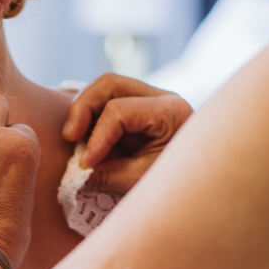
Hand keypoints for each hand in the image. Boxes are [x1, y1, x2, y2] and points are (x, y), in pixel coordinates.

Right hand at [62, 75, 191, 194]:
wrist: (198, 184)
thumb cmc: (175, 184)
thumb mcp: (142, 182)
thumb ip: (108, 175)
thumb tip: (74, 174)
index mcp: (170, 111)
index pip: (119, 111)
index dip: (96, 137)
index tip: (86, 165)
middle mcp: (160, 96)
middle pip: (109, 83)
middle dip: (82, 108)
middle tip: (69, 137)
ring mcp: (148, 98)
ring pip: (104, 86)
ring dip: (83, 109)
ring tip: (73, 138)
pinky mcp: (137, 107)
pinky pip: (106, 100)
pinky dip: (90, 115)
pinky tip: (83, 136)